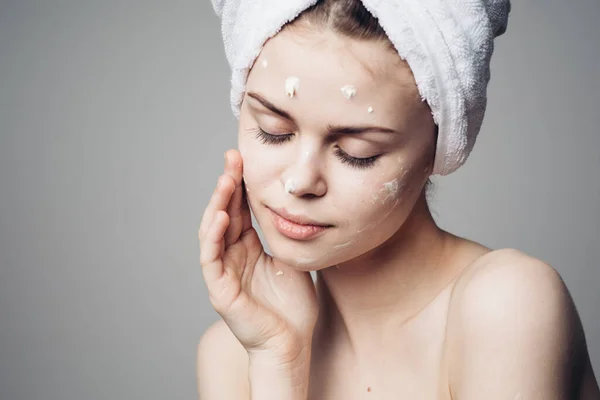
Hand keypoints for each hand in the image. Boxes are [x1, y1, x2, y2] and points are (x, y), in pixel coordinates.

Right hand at [198, 149, 318, 363]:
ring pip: (213, 231)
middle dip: (228, 185)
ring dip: (218, 204)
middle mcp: (232, 256)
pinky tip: (221, 216)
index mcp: (248, 249)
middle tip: (233, 158)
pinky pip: (211, 258)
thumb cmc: (293, 306)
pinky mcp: (219, 289)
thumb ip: (282, 235)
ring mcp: (223, 272)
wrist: (292, 343)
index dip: (241, 185)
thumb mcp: (290, 260)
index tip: (244, 159)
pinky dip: (213, 236)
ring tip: (226, 180)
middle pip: (225, 213)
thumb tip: (289, 205)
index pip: (240, 210)